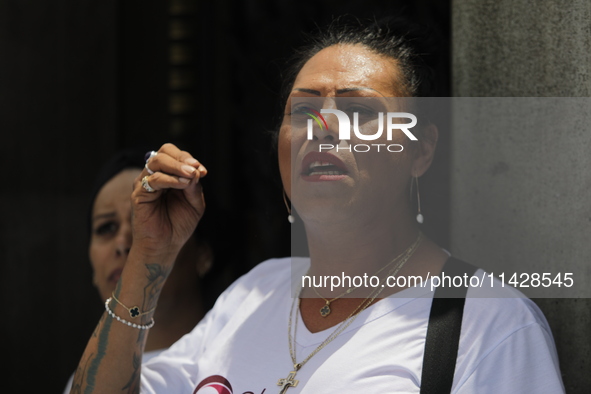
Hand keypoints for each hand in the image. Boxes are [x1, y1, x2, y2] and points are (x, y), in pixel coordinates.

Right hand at [130, 143, 206, 258]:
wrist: (166, 246)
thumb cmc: (179, 225)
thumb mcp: (194, 204)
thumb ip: (195, 187)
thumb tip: (196, 170)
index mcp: (168, 175)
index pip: (175, 155)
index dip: (189, 159)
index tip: (203, 171)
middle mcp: (154, 176)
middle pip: (164, 152)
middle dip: (182, 158)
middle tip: (196, 169)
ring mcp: (145, 184)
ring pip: (157, 161)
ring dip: (177, 167)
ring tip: (191, 176)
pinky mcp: (139, 194)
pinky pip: (154, 179)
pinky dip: (170, 179)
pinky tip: (182, 184)